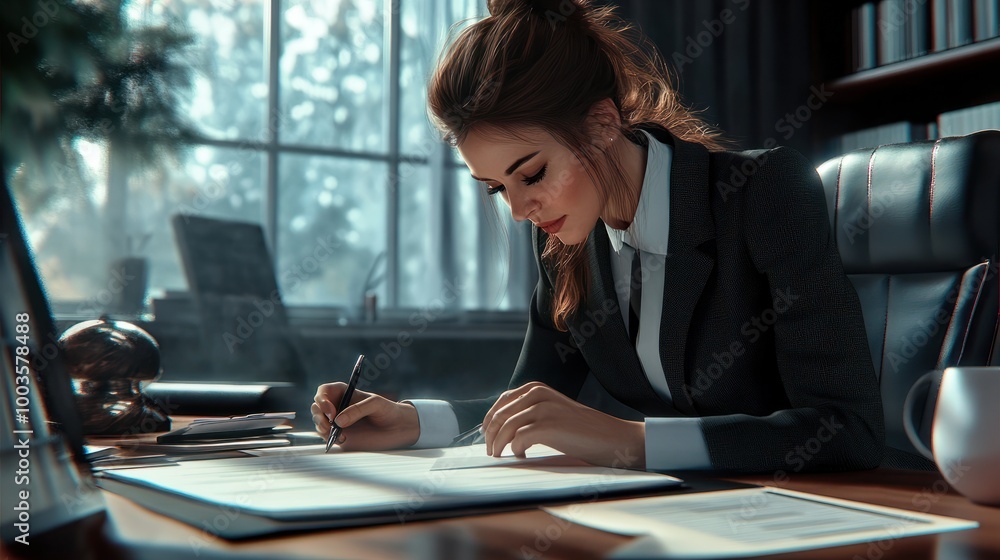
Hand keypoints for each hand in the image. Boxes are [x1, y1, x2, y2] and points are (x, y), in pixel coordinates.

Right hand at [311, 383, 419, 450]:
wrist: (397, 428)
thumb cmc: (388, 410)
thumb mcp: (375, 404)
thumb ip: (358, 410)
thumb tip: (338, 421)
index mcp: (344, 393)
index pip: (324, 391)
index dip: (322, 399)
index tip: (331, 411)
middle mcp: (337, 405)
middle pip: (316, 407)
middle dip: (319, 416)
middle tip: (329, 425)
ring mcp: (337, 420)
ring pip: (318, 421)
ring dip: (322, 428)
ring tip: (337, 434)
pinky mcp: (339, 434)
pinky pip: (325, 435)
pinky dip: (328, 438)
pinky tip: (342, 439)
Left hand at [482, 381, 645, 468]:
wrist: (609, 436)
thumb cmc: (580, 429)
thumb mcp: (552, 410)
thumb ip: (530, 411)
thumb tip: (500, 428)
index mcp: (536, 388)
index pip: (501, 402)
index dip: (489, 421)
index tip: (487, 436)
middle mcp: (537, 394)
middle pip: (499, 416)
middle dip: (490, 436)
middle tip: (491, 451)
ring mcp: (542, 408)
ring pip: (505, 428)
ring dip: (498, 445)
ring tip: (501, 456)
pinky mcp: (547, 426)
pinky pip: (518, 439)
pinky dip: (516, 450)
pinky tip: (522, 455)